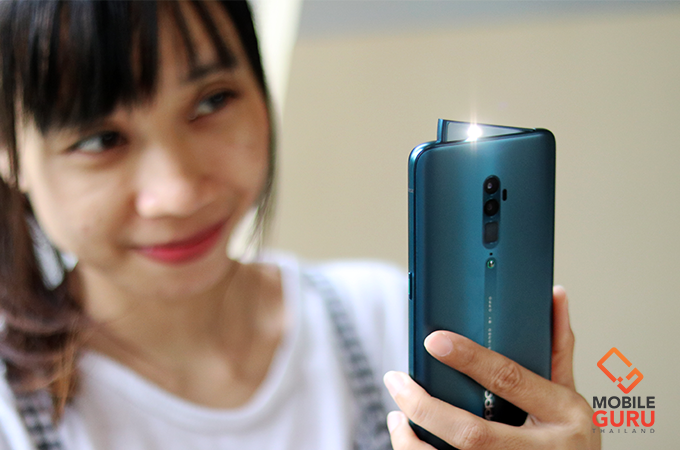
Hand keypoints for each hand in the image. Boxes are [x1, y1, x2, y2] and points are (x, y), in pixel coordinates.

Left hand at [383, 286, 599, 449]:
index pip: (508, 380)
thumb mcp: (571, 394)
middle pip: (472, 434)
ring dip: (414, 441)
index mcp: (562, 414)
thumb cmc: (572, 440)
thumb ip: (557, 347)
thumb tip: (554, 296)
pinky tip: (410, 438)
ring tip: (397, 415)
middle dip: (425, 407)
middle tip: (397, 382)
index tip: (434, 341)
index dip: (470, 359)